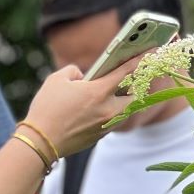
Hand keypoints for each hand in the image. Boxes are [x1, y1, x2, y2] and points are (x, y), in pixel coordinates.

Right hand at [21, 62, 138, 159]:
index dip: (142, 59)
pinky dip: (108, 112)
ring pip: (124, 111)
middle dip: (136, 86)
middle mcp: (107, 109)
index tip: (153, 50)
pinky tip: (96, 109)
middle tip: (132, 77)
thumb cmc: (46, 108)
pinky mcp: (99, 137)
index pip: (127, 71)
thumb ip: (74, 72)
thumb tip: (82, 76)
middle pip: (134, 95)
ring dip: (122, 101)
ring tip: (114, 93)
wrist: (40, 142)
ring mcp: (105, 125)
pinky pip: (110, 121)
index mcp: (98, 92)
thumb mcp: (56, 80)